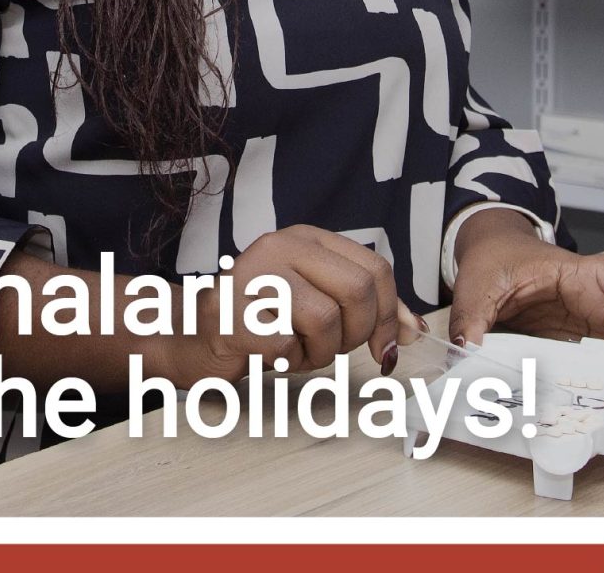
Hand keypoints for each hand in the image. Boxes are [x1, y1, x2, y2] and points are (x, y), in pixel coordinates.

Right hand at [164, 226, 420, 381]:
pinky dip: (288, 363)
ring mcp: (251, 277)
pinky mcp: (231, 315)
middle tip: (336, 350)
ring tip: (297, 352)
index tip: (388, 345)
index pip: (374, 268)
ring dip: (321, 353)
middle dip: (358, 334)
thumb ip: (365, 309)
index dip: (391, 314)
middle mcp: (278, 247)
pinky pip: (288, 347)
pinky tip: (270, 356)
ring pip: (326, 321)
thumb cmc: (259, 324)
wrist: (189, 337)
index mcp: (304, 239)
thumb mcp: (316, 304)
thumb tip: (414, 330)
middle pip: (357, 291)